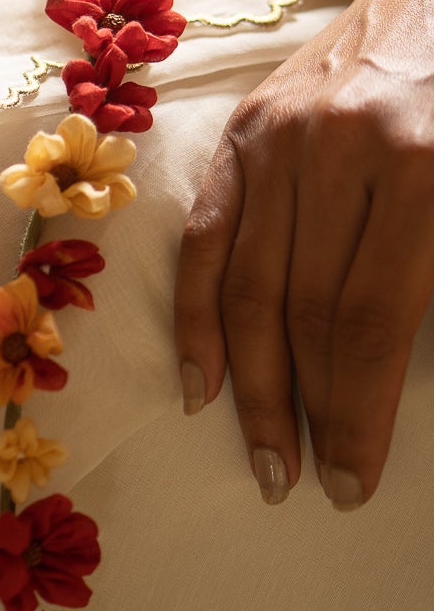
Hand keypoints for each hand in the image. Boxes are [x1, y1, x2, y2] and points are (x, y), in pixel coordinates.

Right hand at [173, 0, 433, 509]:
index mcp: (421, 168)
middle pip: (303, 313)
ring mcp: (280, 136)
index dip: (357, 414)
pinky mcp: (246, 127)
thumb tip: (400, 372)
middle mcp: (338, 151)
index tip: (353, 483)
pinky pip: (208, 236)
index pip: (369, 324)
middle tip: (303, 482)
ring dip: (251, 383)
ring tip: (261, 455)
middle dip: (303, 412)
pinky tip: (201, 379)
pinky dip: (198, 313)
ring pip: (249, 285)